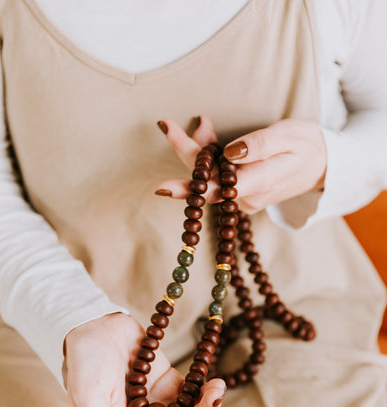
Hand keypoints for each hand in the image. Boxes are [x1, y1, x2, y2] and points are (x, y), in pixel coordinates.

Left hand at [155, 117, 326, 213]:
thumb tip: (228, 153)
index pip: (213, 183)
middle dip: (185, 152)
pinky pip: (219, 180)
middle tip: (168, 125)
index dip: (187, 170)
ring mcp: (243, 201)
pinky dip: (211, 159)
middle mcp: (246, 199)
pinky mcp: (242, 197)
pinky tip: (210, 140)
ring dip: (200, 152)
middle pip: (204, 181)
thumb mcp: (288, 136)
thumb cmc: (307, 146)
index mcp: (256, 184)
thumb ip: (258, 145)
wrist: (324, 166)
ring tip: (203, 124)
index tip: (163, 174)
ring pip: (210, 179)